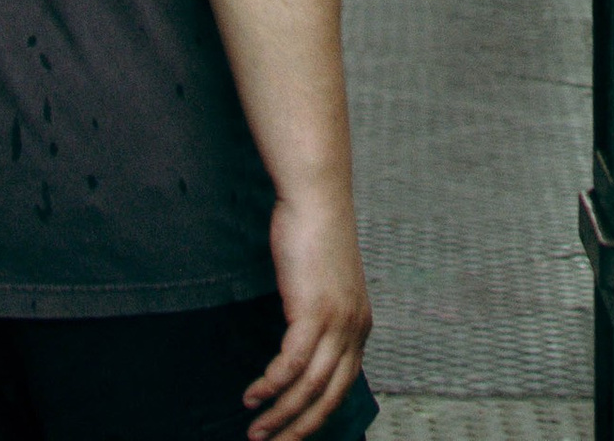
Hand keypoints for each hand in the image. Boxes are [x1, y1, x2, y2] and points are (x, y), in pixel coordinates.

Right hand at [246, 185, 371, 440]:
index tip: (293, 433)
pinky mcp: (314, 311)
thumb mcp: (324, 283)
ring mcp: (338, 321)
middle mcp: (355, 328)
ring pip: (309, 388)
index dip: (318, 416)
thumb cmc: (315, 235)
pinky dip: (270, 385)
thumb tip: (300, 342)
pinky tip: (253, 395)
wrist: (316, 197)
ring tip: (255, 430)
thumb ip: (319, 315)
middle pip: (329, 397)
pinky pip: (291, 365)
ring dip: (280, 414)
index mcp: (360, 325)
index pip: (343, 386)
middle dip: (299, 429)